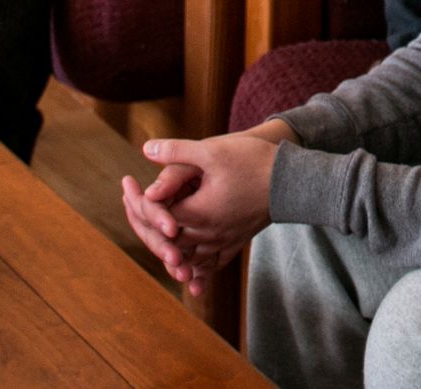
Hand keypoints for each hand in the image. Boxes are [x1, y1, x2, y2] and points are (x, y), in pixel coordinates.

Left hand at [119, 121, 294, 294]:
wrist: (294, 181)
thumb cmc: (254, 162)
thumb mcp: (212, 151)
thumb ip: (177, 151)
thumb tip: (146, 150)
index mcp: (197, 213)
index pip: (155, 215)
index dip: (136, 201)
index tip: (126, 182)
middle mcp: (207, 233)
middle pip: (166, 241)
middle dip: (145, 226)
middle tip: (130, 205)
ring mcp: (223, 240)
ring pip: (187, 256)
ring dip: (167, 250)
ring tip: (152, 238)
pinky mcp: (237, 240)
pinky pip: (212, 262)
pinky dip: (196, 267)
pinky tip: (191, 270)